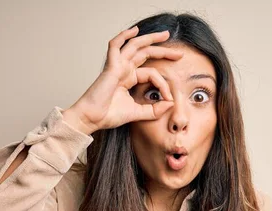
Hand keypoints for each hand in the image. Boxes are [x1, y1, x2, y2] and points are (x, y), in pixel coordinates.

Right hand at [64, 26, 182, 132]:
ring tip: (165, 34)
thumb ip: (154, 110)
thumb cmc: (109, 115)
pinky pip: (115, 46)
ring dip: (150, 38)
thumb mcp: (138, 113)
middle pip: (146, 53)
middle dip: (163, 51)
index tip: (169, 98)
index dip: (163, 84)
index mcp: (129, 78)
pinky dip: (124, 36)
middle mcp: (124, 69)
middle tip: (179, 53)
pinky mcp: (111, 67)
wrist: (92, 119)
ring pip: (135, 46)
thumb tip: (171, 103)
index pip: (152, 73)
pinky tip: (135, 30)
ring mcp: (117, 66)